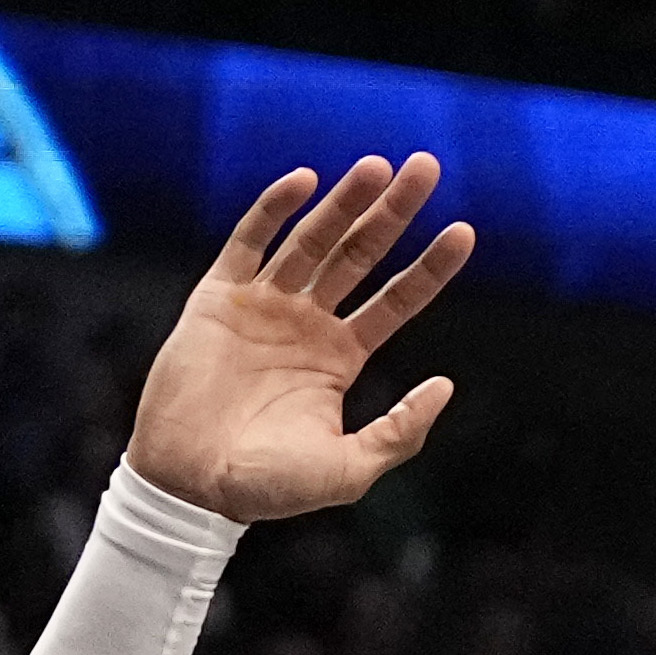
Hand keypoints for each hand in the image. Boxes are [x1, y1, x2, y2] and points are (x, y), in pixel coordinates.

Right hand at [126, 155, 473, 519]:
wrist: (191, 485)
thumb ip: (400, 431)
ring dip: (344, 201)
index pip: (397, 300)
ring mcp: (264, 305)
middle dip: (393, 212)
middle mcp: (307, 323)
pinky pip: (249, 241)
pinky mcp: (219, 298)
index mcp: (340, 358)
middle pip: (360, 254)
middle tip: (426, 168)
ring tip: (377, 166)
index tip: (464, 232)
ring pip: (312, 239)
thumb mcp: (350, 470)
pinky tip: (305, 181)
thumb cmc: (267, 487)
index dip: (430, 267)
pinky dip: (274, 208)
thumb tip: (445, 386)